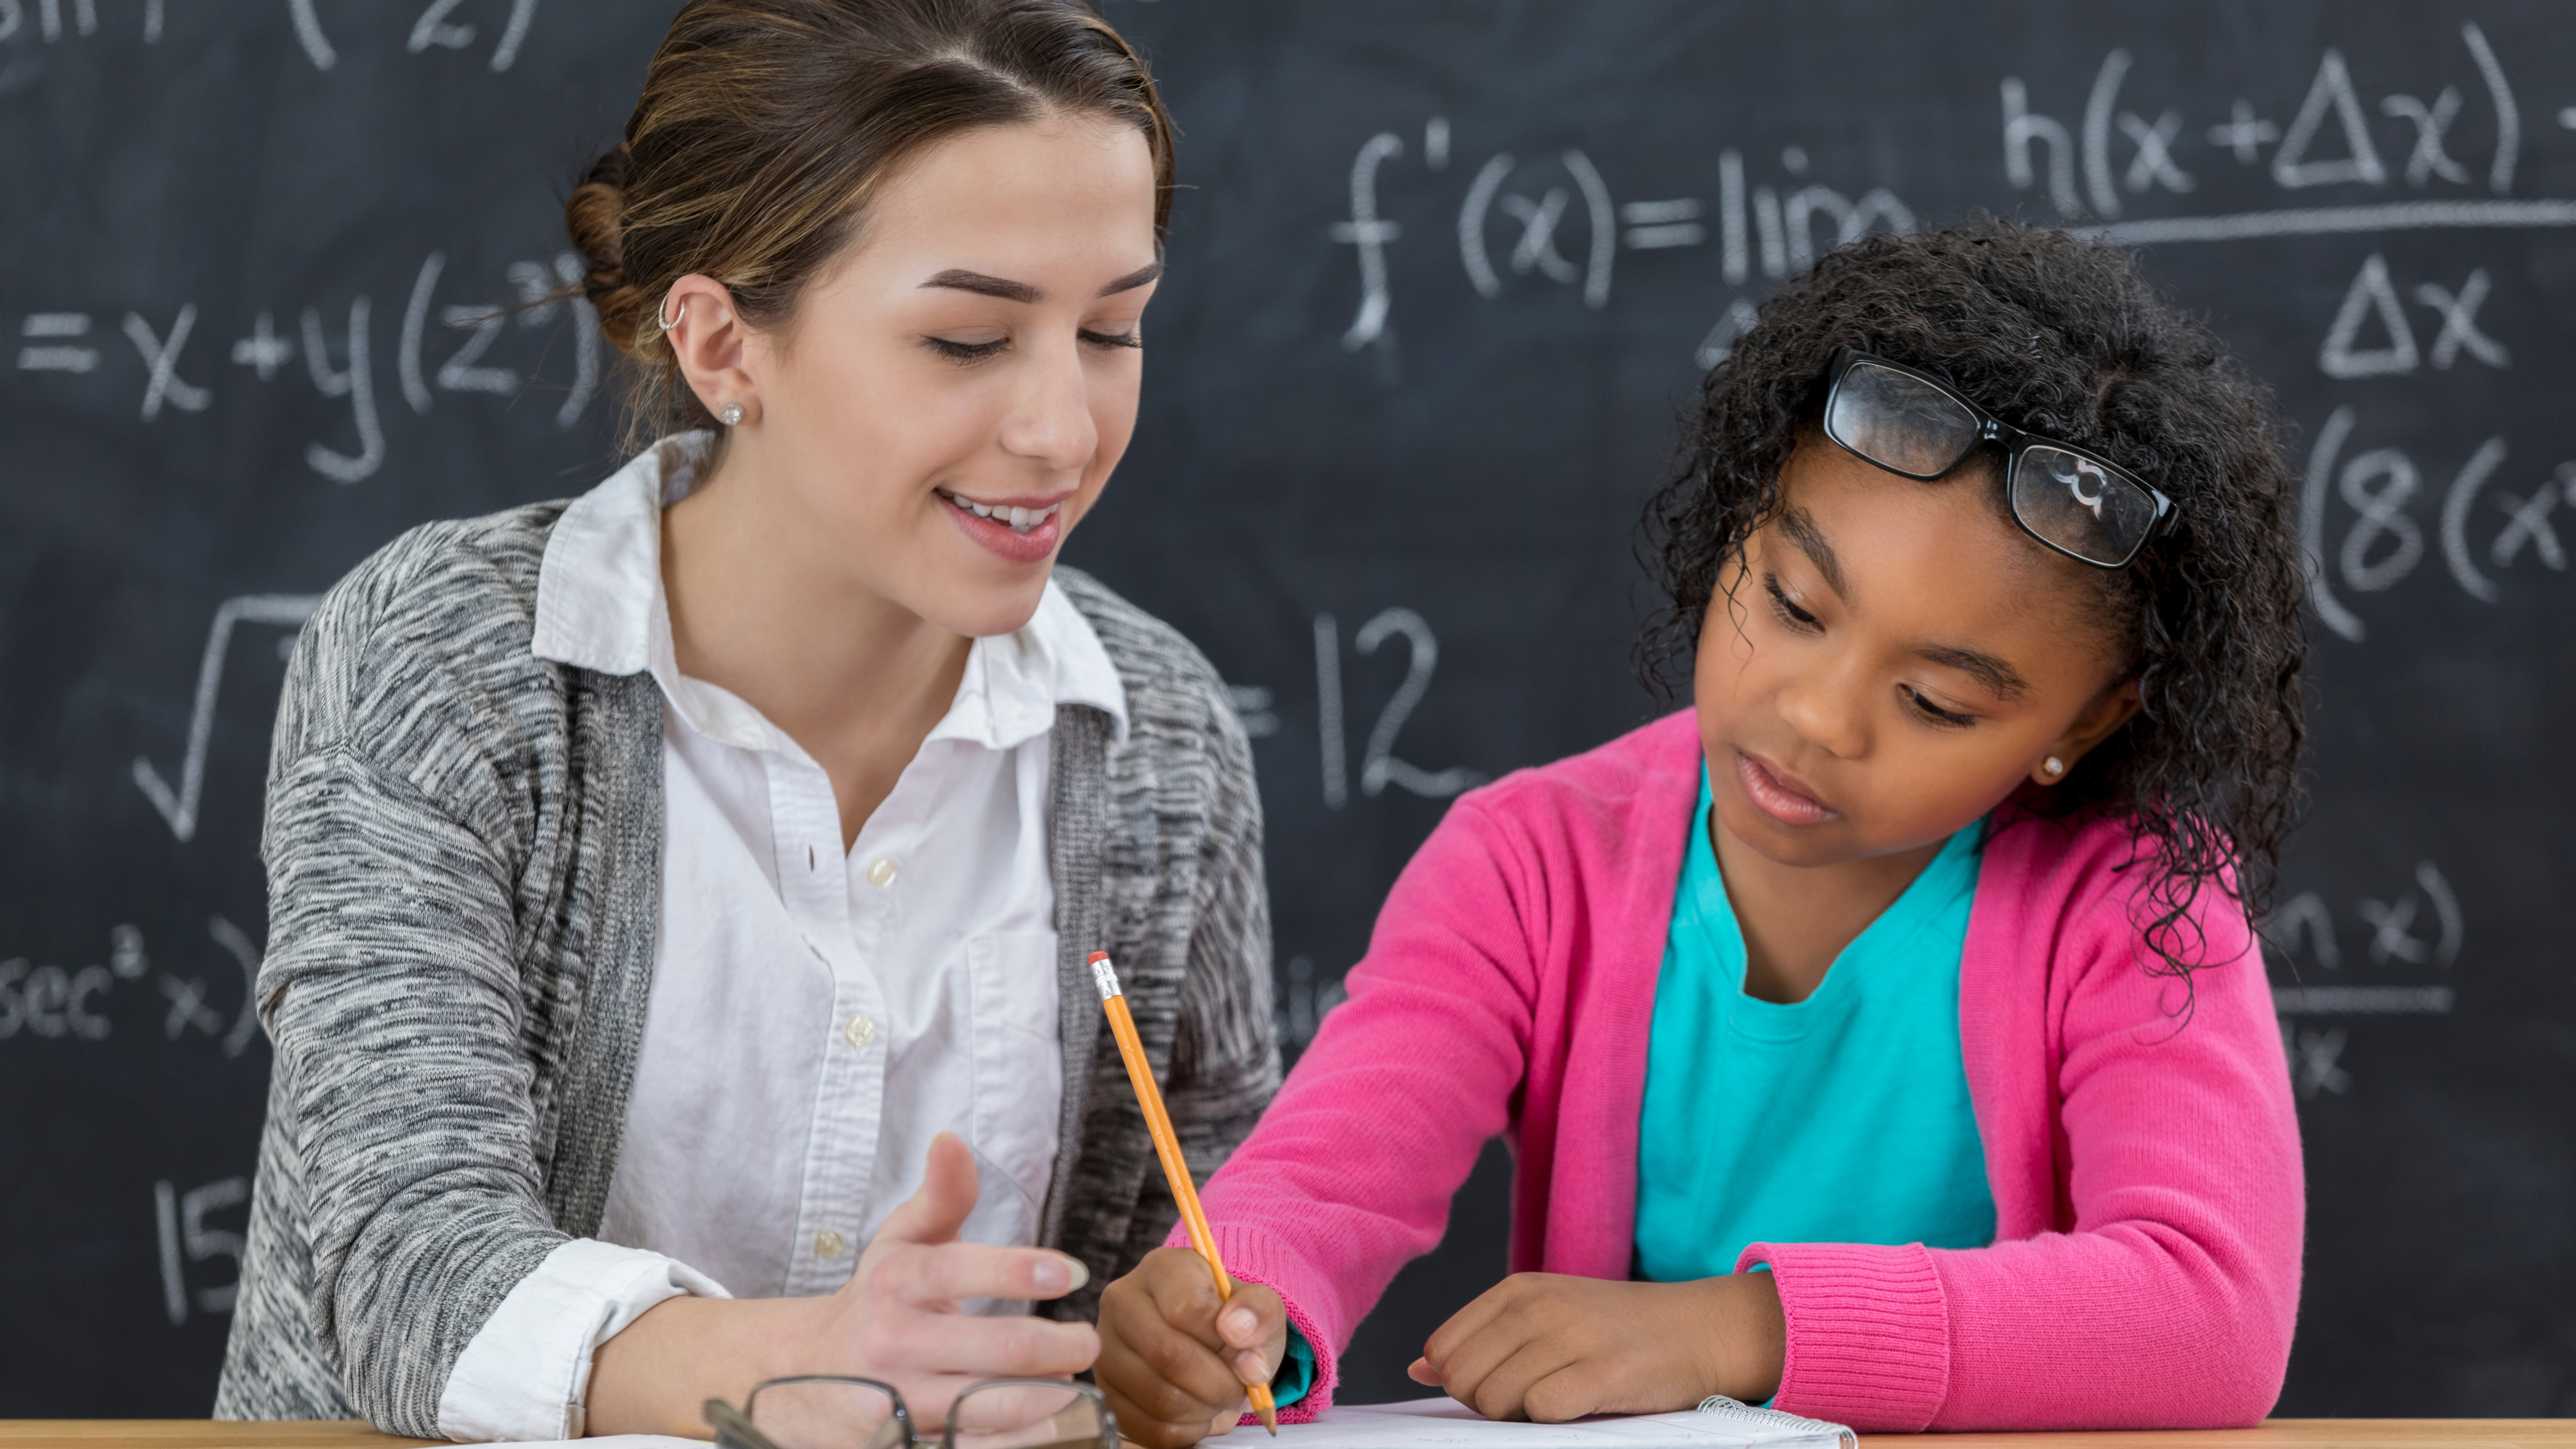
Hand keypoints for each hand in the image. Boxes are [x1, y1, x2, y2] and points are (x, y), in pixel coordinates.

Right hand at [809, 1131, 1101, 1417]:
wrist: (800, 1373)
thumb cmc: (874, 1298)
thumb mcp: (900, 1239)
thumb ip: (940, 1193)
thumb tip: (952, 1139)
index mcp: (896, 1282)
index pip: (958, 1270)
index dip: (1019, 1270)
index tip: (1074, 1273)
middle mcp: (894, 1343)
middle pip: (995, 1349)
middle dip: (1059, 1346)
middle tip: (1088, 1342)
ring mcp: (897, 1402)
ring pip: (992, 1409)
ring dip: (1051, 1398)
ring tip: (1075, 1384)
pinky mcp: (903, 1445)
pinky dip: (1020, 1441)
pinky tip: (1047, 1422)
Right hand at [1096, 1245, 1288, 1447]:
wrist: (1209, 1347)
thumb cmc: (1233, 1323)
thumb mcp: (1259, 1308)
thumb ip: (1258, 1311)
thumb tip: (1236, 1331)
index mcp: (1161, 1269)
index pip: (1187, 1307)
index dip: (1227, 1343)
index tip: (1249, 1356)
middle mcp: (1122, 1303)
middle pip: (1169, 1355)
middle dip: (1219, 1383)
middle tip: (1240, 1387)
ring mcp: (1106, 1350)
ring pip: (1159, 1398)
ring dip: (1204, 1409)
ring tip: (1218, 1396)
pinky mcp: (1106, 1393)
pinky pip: (1148, 1429)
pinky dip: (1185, 1430)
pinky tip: (1197, 1411)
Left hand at [1406, 1272, 1783, 1423]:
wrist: (1702, 1329)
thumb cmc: (1618, 1330)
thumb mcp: (1546, 1316)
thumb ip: (1482, 1340)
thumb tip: (1418, 1367)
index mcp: (1518, 1290)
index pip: (1444, 1348)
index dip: (1461, 1380)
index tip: (1502, 1383)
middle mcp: (1538, 1307)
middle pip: (1462, 1379)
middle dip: (1486, 1403)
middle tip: (1532, 1397)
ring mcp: (1570, 1337)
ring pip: (1494, 1401)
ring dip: (1520, 1416)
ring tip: (1560, 1399)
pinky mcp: (1602, 1373)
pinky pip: (1541, 1412)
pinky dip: (1553, 1420)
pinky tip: (1581, 1406)